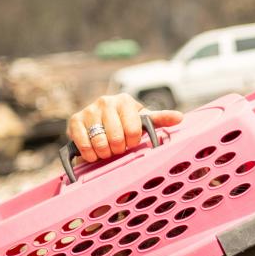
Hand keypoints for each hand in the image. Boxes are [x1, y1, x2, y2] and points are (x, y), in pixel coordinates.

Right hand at [66, 93, 182, 162]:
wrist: (101, 122)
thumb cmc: (126, 122)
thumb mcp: (143, 120)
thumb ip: (160, 119)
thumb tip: (180, 117)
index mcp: (125, 101)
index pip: (133, 130)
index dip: (133, 142)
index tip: (131, 142)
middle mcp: (105, 101)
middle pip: (116, 138)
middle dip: (119, 149)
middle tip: (119, 148)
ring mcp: (88, 110)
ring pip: (100, 143)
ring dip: (105, 153)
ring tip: (107, 150)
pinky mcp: (74, 121)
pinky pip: (83, 144)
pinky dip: (90, 154)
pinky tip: (95, 152)